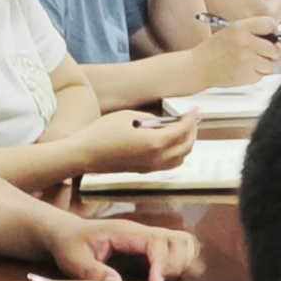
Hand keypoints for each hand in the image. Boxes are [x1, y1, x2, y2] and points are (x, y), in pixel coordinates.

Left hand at [56, 215, 199, 280]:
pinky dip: (178, 267)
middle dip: (177, 265)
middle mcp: (143, 233)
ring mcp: (149, 240)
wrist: (67, 235)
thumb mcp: (74, 259)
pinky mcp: (151, 250)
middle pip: (180, 240)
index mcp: (126, 233)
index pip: (157, 241)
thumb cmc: (70, 245)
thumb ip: (93, 271)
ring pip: (184, 244)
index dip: (162, 264)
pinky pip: (177, 253)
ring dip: (181, 265)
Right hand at [75, 108, 199, 177]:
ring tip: (183, 132)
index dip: (191, 118)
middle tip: (191, 120)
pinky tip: (170, 145)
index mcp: (154, 143)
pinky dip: (176, 155)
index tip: (196, 110)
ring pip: (180, 159)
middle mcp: (156, 158)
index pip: (182, 130)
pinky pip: (169, 165)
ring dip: (186, 145)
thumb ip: (150, 119)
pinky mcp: (143, 171)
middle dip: (192, 131)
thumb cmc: (102, 133)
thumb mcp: (128, 117)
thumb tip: (162, 123)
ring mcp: (150, 167)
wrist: (85, 154)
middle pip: (186, 146)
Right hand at [189, 21, 280, 87]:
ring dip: (264, 64)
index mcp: (240, 28)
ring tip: (252, 61)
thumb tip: (275, 36)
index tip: (270, 35)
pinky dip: (257, 73)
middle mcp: (245, 43)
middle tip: (262, 52)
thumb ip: (252, 30)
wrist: (198, 67)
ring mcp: (247, 60)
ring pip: (271, 64)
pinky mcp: (247, 76)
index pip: (270, 24)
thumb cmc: (213, 49)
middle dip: (271, 51)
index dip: (272, 31)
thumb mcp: (231, 30)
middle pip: (275, 48)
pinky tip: (245, 69)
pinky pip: (262, 75)